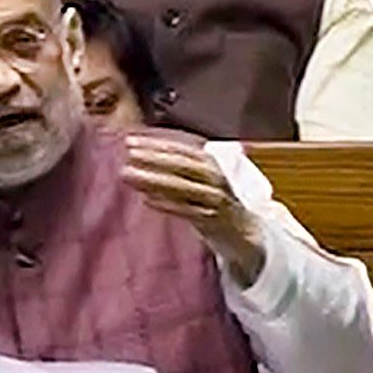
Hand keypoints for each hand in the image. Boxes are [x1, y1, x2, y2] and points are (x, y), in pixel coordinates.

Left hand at [120, 129, 265, 286]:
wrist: (244, 232)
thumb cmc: (214, 203)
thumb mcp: (198, 181)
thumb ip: (175, 170)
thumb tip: (140, 159)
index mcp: (210, 163)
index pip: (180, 149)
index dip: (155, 144)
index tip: (130, 140)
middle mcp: (214, 177)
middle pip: (181, 164)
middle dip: (153, 157)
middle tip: (128, 153)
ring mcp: (214, 198)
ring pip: (181, 186)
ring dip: (154, 179)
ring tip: (129, 174)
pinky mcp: (213, 220)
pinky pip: (187, 210)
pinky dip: (167, 204)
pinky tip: (147, 199)